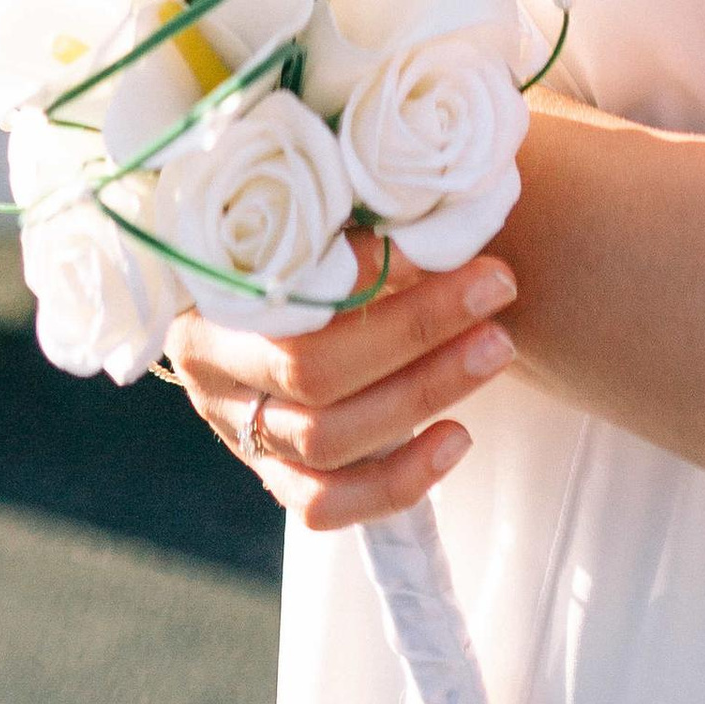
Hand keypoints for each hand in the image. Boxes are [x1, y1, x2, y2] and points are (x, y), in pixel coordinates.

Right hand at [165, 238, 517, 532]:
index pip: (286, 293)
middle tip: (496, 285)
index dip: (368, 272)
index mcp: (208, 296)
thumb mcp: (304, 219)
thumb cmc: (291, 245)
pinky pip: (328, 505)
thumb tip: (435, 199)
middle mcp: (214, 376)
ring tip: (495, 347)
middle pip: (312, 372)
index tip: (442, 240)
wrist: (253, 308)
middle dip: (415, 330)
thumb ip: (350, 213)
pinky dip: (397, 480)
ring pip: (327, 440)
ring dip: (423, 393)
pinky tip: (457, 439)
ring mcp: (240, 436)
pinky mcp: (275, 481)